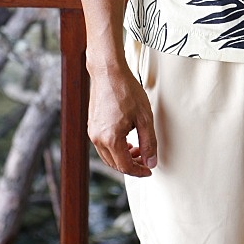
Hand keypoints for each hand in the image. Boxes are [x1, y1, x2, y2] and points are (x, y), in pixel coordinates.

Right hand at [86, 60, 157, 177]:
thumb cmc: (127, 90)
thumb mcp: (144, 117)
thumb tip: (151, 163)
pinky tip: (126, 140)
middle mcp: (98, 139)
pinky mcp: (91, 126)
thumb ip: (149, 142)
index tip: (149, 170)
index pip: (125, 166)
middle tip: (146, 159)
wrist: (108, 72)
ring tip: (138, 148)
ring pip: (108, 156)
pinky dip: (115, 148)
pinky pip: (103, 145)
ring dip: (123, 157)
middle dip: (132, 165)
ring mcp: (92, 132)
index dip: (139, 171)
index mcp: (111, 139)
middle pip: (115, 164)